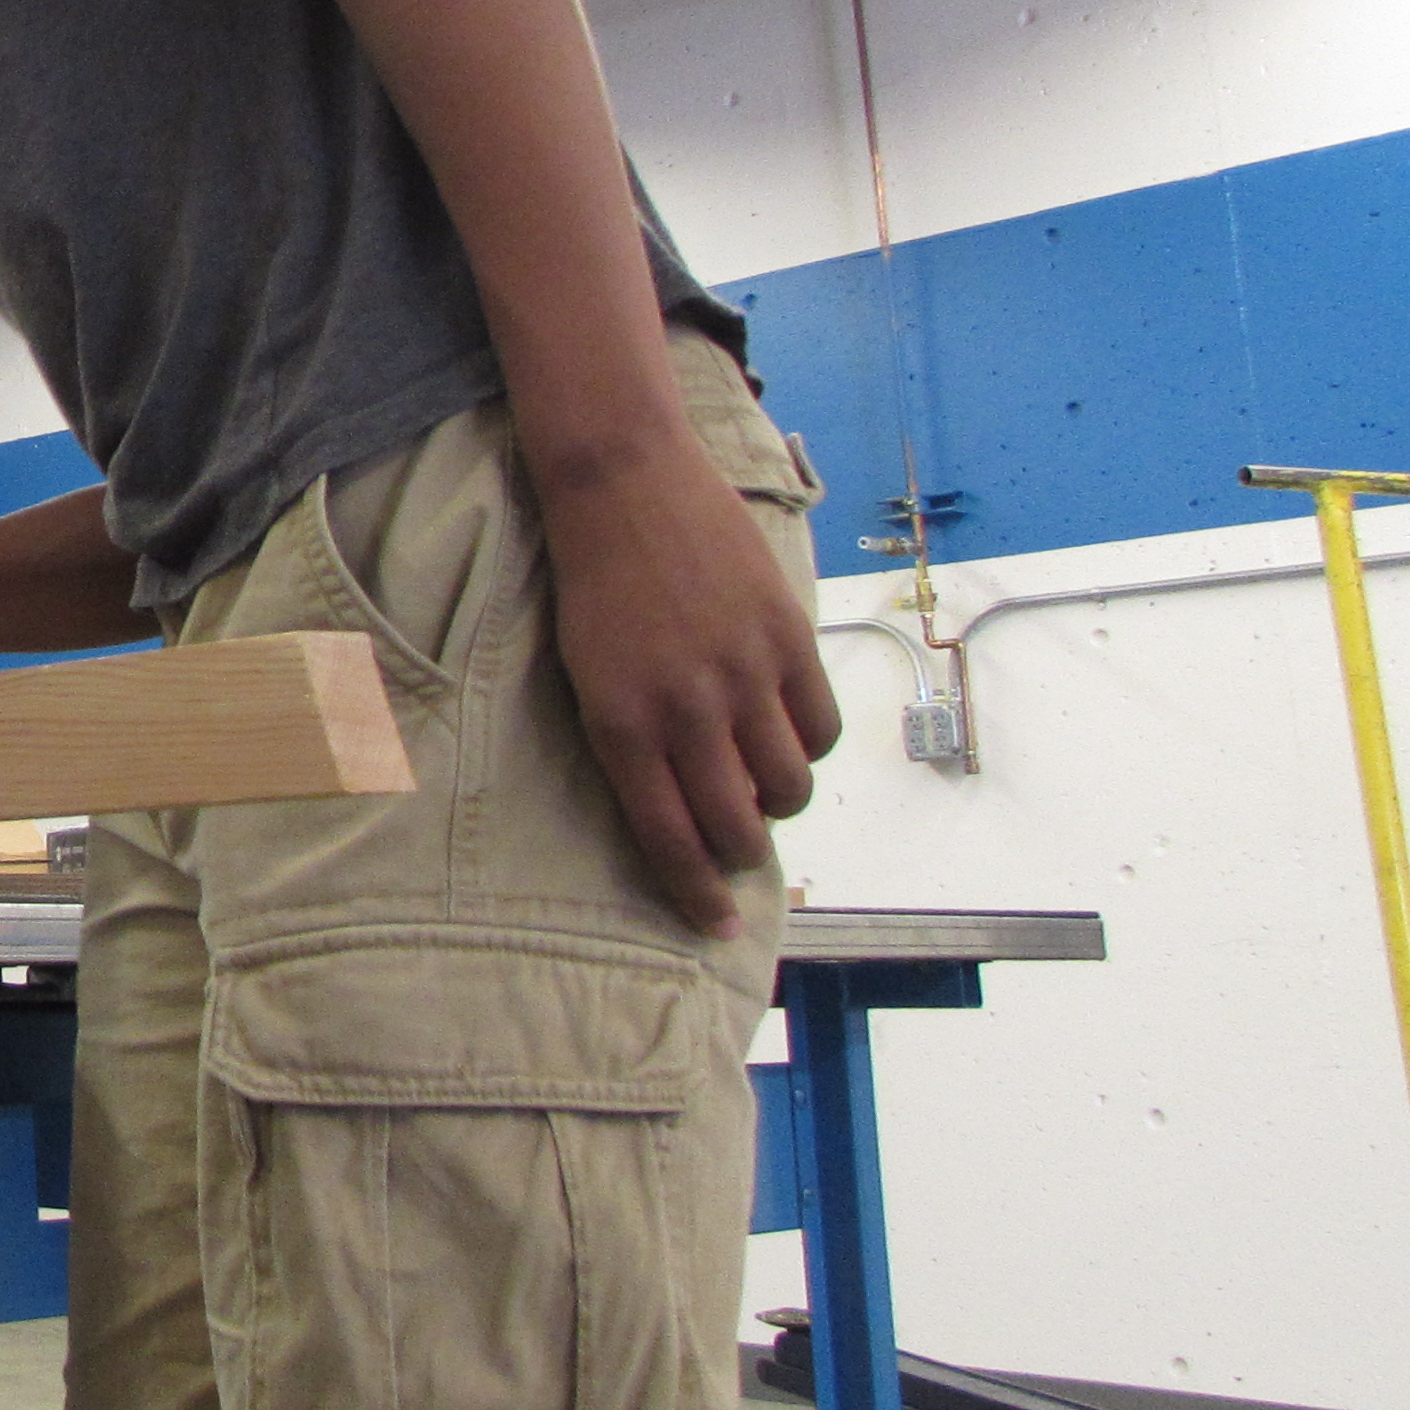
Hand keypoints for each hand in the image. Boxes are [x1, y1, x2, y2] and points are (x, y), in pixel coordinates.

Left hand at [536, 450, 843, 933]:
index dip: (697, 895)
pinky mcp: (787, 637)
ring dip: (778, 800)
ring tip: (760, 780)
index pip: (671, 841)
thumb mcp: (588, 678)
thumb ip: (635, 746)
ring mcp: (743, 674)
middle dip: (740, 853)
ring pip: (790, 784)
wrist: (621, 484)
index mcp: (622, 728)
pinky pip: (821, 727)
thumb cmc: (595, 587)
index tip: (715, 924)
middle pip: (739, 827)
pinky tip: (786, 732)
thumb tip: (687, 812)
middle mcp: (686, 711)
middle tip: (737, 842)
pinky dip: (810, 746)